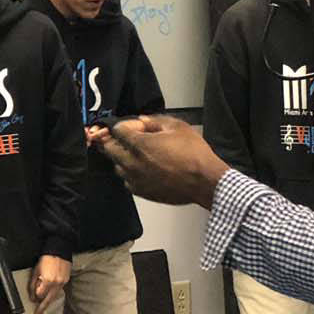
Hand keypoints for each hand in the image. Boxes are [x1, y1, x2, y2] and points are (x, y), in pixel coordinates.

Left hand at [30, 254, 69, 313]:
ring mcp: (62, 282)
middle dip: (42, 308)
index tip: (33, 299)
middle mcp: (56, 283)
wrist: (59, 251)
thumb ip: (33, 284)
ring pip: (54, 296)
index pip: (40, 296)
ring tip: (43, 306)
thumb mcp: (35, 271)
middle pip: (48, 300)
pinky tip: (50, 293)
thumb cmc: (46, 259)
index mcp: (48, 281)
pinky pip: (58, 290)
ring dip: (48, 300)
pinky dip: (53, 293)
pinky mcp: (66, 281)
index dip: (35, 297)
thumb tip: (32, 296)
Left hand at [90, 115, 228, 207]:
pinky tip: (146, 170)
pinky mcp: (141, 192)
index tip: (138, 127)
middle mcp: (132, 163)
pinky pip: (128, 181)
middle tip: (131, 139)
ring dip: (124, 158)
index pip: (117, 130)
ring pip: (117, 166)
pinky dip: (132, 174)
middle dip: (117, 141)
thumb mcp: (178, 127)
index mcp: (139, 144)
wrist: (203, 181)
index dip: (127, 125)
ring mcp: (135, 179)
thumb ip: (156, 120)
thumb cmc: (193, 154)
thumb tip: (143, 120)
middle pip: (109, 149)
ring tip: (141, 156)